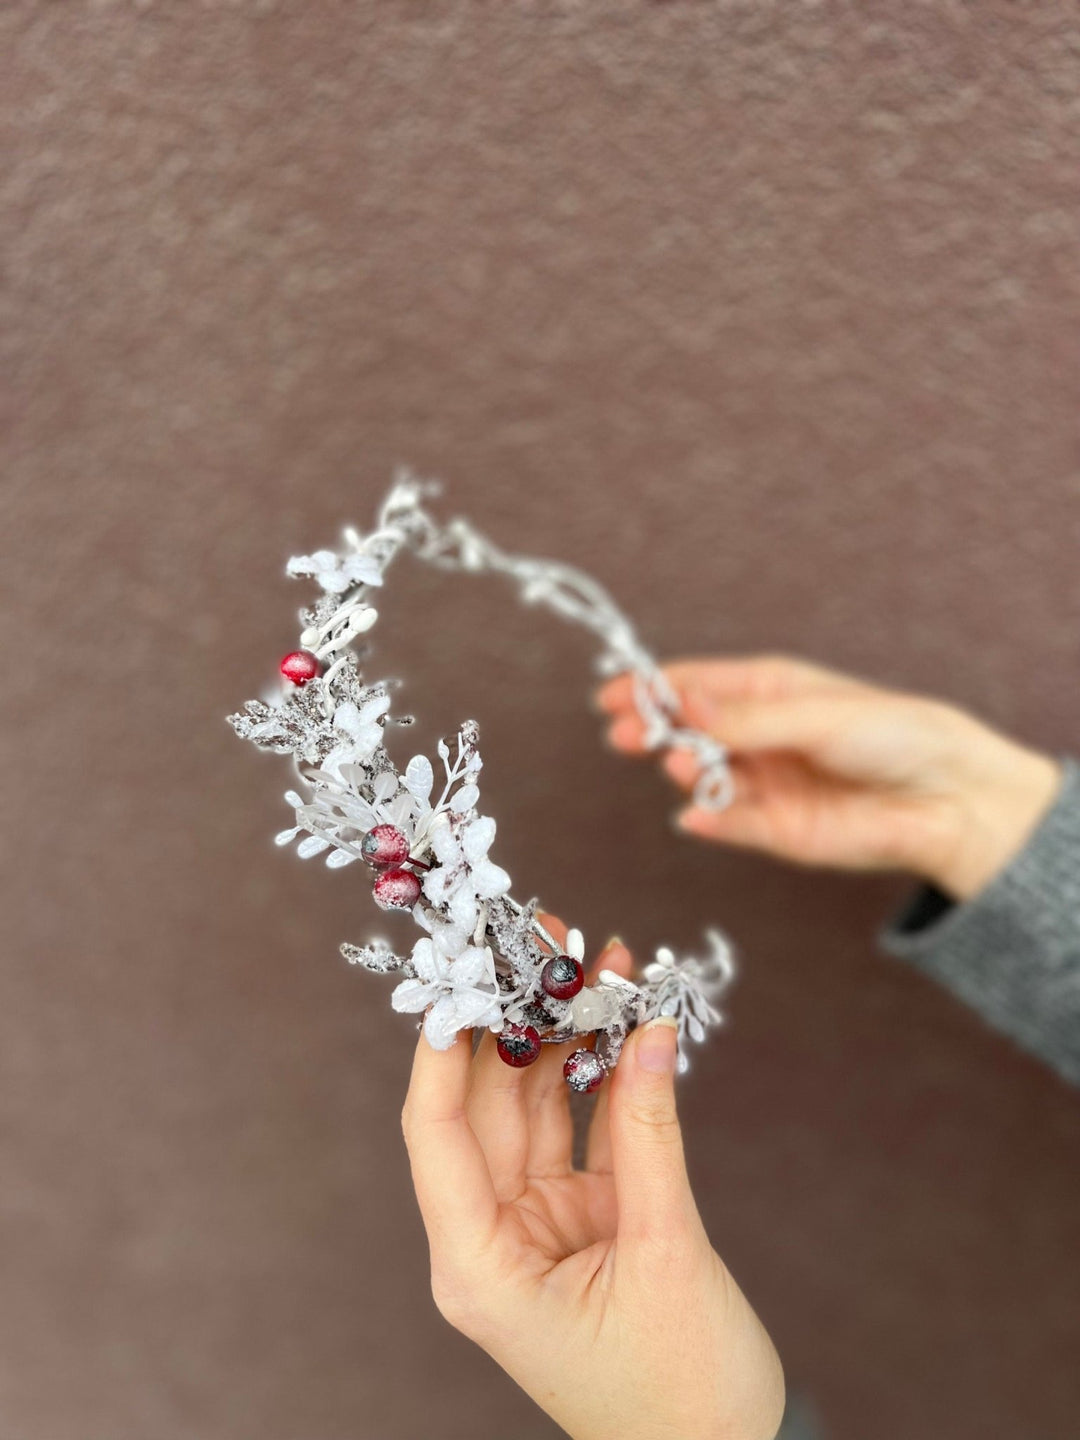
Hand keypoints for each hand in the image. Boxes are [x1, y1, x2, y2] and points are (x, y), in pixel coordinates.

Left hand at [400, 915, 784, 1439]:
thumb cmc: (680, 1392)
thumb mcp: (664, 1248)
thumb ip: (651, 1130)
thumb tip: (649, 1027)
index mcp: (478, 1265)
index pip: (436, 1132)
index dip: (443, 1046)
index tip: (465, 973)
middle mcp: (496, 1238)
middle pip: (487, 1104)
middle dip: (516, 1018)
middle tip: (548, 943)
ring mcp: (541, 1225)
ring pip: (537, 1106)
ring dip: (563, 1036)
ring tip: (594, 963)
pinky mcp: (587, 1219)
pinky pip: (585, 1129)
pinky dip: (604, 1076)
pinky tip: (622, 1020)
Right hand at [599, 655, 1061, 900]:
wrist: (946, 799)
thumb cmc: (893, 735)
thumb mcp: (815, 714)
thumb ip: (748, 718)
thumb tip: (685, 705)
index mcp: (771, 691)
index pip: (698, 685)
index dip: (653, 687)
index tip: (612, 694)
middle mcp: (760, 736)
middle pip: (689, 731)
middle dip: (654, 730)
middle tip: (624, 734)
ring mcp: (765, 783)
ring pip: (704, 776)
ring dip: (684, 770)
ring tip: (679, 763)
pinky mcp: (776, 830)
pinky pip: (728, 823)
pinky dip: (707, 818)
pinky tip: (694, 813)